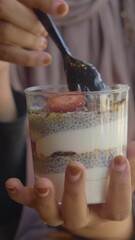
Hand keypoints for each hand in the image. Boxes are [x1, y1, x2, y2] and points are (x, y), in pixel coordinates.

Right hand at [0, 0, 67, 65]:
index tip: (63, 9)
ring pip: (7, 31)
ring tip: (42, 43)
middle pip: (7, 8)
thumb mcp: (24, 9)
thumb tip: (60, 9)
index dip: (43, 2)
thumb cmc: (16, 18)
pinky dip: (29, 58)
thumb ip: (36, 8)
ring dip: (31, 40)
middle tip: (43, 32)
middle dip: (32, 22)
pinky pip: (8, 54)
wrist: (1, 32)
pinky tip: (46, 59)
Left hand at [6, 142, 134, 238]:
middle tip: (75, 166)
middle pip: (77, 213)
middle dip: (75, 191)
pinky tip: (12, 182)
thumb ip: (130, 168)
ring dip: (44, 198)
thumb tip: (132, 145)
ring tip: (42, 181)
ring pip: (50, 214)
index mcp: (106, 212)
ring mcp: (61, 213)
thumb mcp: (121, 185)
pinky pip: (30, 204)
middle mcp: (82, 216)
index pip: (118, 205)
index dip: (120, 184)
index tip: (119, 158)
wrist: (94, 214)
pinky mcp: (45, 206)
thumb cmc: (108, 195)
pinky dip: (20, 195)